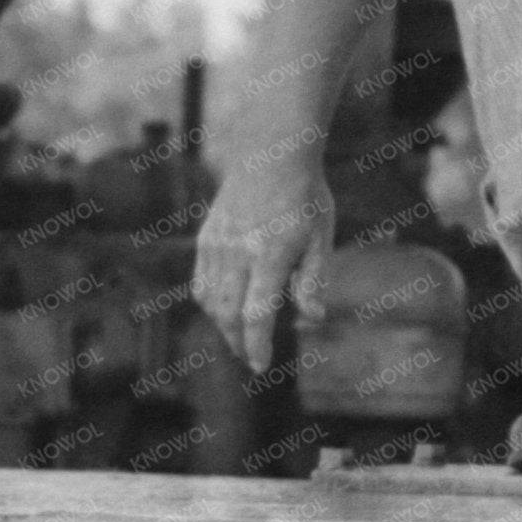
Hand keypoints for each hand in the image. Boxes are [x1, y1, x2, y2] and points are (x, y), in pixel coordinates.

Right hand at [192, 164, 335, 371]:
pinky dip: (212, 306)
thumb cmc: (304, 197)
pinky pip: (202, 284)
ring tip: (240, 340)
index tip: (261, 367)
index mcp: (268, 254)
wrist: (270, 154)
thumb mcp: (320, 237)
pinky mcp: (206, 240)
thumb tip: (312, 318)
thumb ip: (313, 280)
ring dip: (223, 328)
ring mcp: (216, 246)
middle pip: (227, 315)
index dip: (257, 345)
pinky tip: (227, 312)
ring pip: (210, 302)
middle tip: (252, 360)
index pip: (256, 313)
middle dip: (238, 344)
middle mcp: (236, 252)